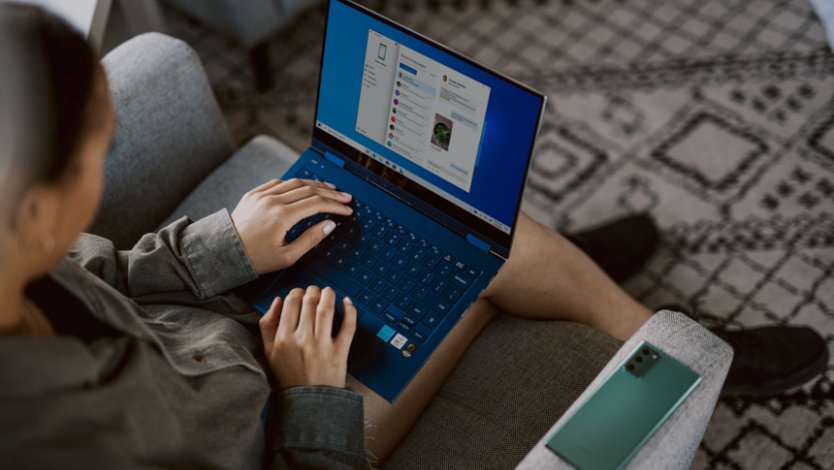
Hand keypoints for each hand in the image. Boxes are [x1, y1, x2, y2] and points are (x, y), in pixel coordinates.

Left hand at [230, 178, 352, 274]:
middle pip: (309, 189)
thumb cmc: (254, 258)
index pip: (317, 204)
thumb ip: (311, 239)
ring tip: (329, 188)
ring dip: (315, 184)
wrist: (223, 253)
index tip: (346, 210)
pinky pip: (278, 183)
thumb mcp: (287, 256)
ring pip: (295, 182)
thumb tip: (329, 225)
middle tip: (344, 197)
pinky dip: (294, 183)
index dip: (335, 205)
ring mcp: (262, 195)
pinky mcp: (253, 194)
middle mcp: (272, 201)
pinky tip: (303, 186)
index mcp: (282, 216)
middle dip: (331, 193)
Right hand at [259, 286, 356, 389]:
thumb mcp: (269, 352)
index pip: (291, 303)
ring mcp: (322, 346)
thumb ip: (268, 325)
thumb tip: (277, 301)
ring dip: (328, 295)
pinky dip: (350, 311)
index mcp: (283, 339)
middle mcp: (302, 340)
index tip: (300, 293)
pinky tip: (347, 301)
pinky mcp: (339, 352)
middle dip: (312, 291)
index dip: (296, 292)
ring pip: (326, 310)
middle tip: (315, 290)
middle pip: (309, 302)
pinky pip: (348, 327)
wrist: (307, 402)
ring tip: (328, 291)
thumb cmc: (288, 376)